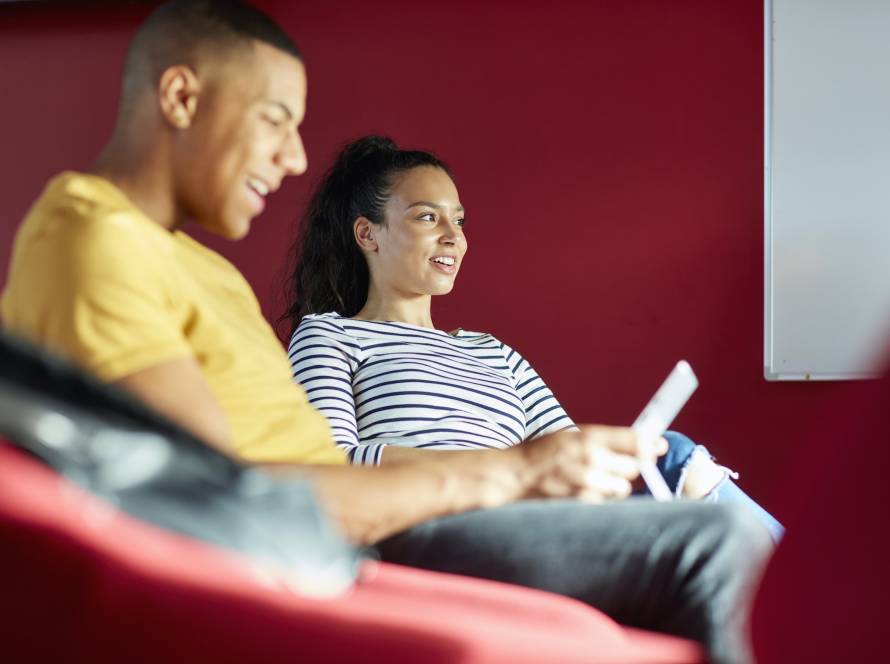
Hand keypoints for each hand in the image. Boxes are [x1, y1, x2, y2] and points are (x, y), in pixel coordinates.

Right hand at [516, 426, 667, 502]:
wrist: (514, 475)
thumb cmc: (543, 454)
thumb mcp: (571, 436)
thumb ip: (605, 440)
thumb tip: (650, 444)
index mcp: (589, 436)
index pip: (635, 440)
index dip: (650, 445)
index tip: (658, 447)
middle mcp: (591, 458)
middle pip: (633, 467)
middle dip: (627, 468)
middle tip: (610, 467)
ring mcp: (587, 482)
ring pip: (622, 488)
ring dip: (614, 486)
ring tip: (593, 481)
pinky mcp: (582, 503)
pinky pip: (606, 503)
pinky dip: (600, 500)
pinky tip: (584, 493)